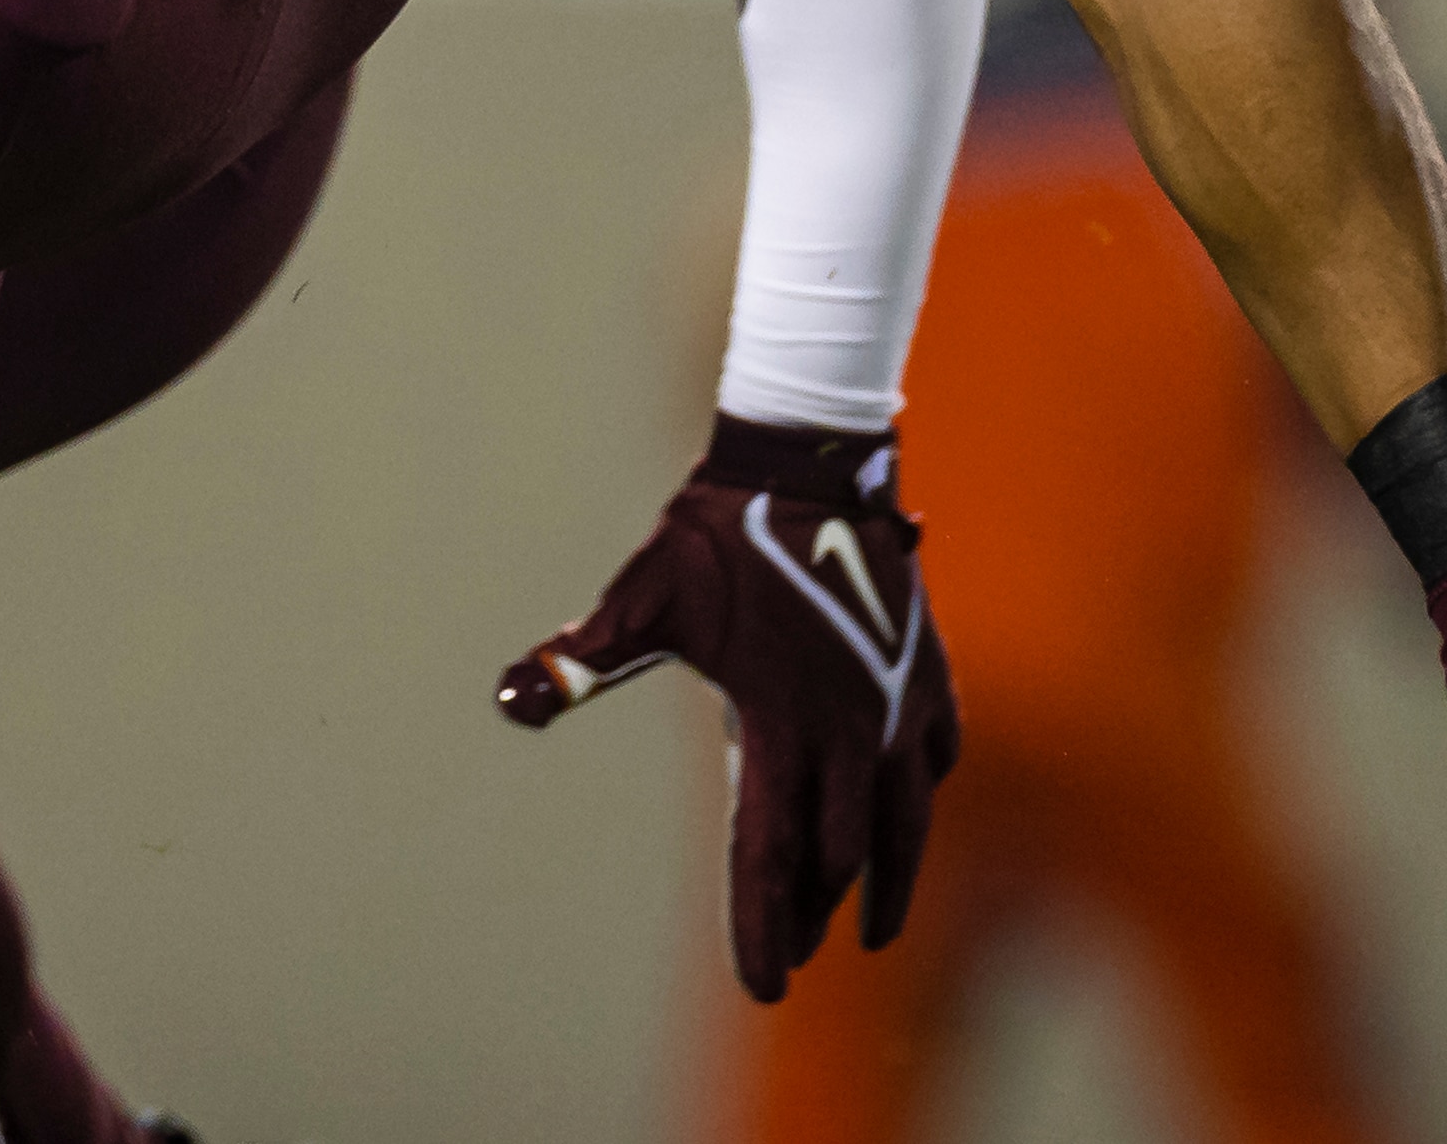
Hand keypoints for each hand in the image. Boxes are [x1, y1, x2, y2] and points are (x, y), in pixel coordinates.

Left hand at [496, 416, 958, 1000]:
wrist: (807, 458)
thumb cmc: (716, 530)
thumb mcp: (643, 595)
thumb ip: (585, 657)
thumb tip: (513, 697)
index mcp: (782, 724)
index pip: (770, 856)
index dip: (762, 928)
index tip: (762, 989)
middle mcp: (853, 727)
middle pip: (838, 854)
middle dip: (813, 913)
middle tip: (793, 956)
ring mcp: (899, 700)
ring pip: (903, 820)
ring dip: (886, 880)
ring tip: (875, 931)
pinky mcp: (926, 668)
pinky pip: (934, 755)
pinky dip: (918, 797)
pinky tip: (909, 812)